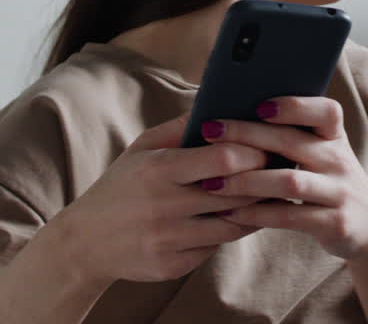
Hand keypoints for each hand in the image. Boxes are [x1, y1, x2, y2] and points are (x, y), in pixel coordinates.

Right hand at [51, 114, 267, 283]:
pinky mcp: (173, 265)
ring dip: (255, 211)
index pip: (222, 158)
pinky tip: (239, 220)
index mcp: (159, 169)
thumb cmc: (121, 186)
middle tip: (281, 171)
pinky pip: (216, 248)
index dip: (253, 152)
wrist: (85, 242)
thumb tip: (218, 103)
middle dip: (263, 181)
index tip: (268, 146)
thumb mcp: (141, 149)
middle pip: (235, 193)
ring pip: (232, 225)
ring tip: (268, 195)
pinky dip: (229, 233)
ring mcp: (169, 239)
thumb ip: (180, 127)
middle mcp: (165, 205)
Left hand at [199, 96, 367, 261]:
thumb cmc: (329, 183)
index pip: (325, 111)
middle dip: (247, 135)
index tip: (258, 105)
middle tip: (209, 132)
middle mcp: (340, 161)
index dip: (294, 106)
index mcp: (335, 137)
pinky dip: (255, 214)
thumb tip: (235, 114)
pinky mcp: (336, 223)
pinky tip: (228, 213)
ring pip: (289, 181)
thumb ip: (293, 136)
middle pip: (292, 143)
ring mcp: (341, 193)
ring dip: (245, 181)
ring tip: (211, 183)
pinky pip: (289, 216)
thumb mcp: (323, 155)